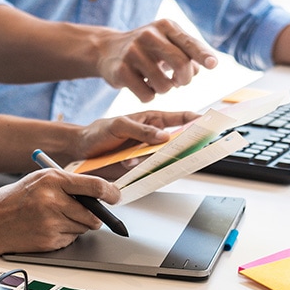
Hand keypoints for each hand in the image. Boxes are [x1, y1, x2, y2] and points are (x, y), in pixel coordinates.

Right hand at [0, 169, 120, 252]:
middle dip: (93, 215)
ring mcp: (51, 223)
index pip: (94, 186)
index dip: (111, 193)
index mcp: (52, 180)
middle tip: (82, 213)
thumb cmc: (13, 199)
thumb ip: (66, 184)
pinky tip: (46, 230)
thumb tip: (99, 194)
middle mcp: (53, 200)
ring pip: (83, 228)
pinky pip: (70, 240)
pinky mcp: (48, 241)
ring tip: (54, 219)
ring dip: (76, 226)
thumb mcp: (38, 180)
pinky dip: (64, 236)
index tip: (116, 197)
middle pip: (93, 213)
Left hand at [73, 110, 200, 158]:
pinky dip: (142, 169)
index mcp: (152, 120)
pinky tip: (126, 163)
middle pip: (178, 142)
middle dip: (184, 145)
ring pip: (163, 159)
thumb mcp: (118, 125)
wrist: (80, 151)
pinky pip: (149, 171)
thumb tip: (164, 137)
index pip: (180, 118)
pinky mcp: (139, 168)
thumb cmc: (99, 132)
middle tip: (187, 148)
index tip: (209, 123)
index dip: (196, 120)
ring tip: (133, 157)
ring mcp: (147, 153)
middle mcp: (153, 137)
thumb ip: (141, 130)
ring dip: (153, 159)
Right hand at [97, 19, 218, 101]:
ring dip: (166, 89)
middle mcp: (148, 36)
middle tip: (180, 82)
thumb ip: (188, 52)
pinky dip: (150, 96)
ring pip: (165, 85)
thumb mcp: (167, 41)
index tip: (213, 65)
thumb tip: (205, 65)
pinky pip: (147, 95)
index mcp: (165, 26)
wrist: (108, 49)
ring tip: (157, 81)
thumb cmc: (148, 48)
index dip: (203, 55)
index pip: (189, 42)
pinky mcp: (120, 71)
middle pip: (181, 64)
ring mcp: (132, 53)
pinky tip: (143, 86)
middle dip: (186, 79)